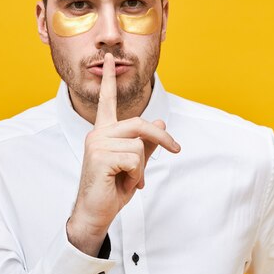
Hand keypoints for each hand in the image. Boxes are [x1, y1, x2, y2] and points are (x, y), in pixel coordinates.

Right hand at [67, 53, 180, 255]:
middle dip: (162, 139)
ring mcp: (96, 144)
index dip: (109, 79)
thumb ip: (146, 144)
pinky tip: (122, 183)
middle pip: (140, 124)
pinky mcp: (100, 156)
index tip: (110, 60)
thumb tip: (160, 122)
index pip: (107, 101)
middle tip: (177, 150)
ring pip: (139, 145)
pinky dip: (136, 175)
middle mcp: (97, 134)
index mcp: (103, 132)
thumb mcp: (134, 165)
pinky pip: (135, 158)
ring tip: (128, 180)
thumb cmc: (111, 189)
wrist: (96, 213)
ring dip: (141, 168)